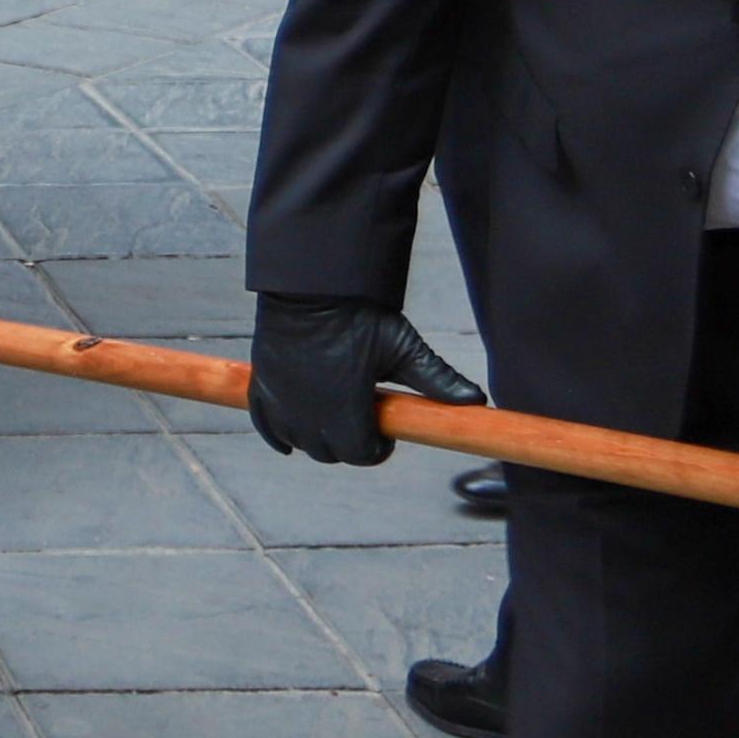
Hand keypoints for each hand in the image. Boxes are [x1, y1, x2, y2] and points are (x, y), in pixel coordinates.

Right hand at [247, 292, 481, 465]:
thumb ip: (436, 378)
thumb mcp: (402, 346)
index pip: (361, 454)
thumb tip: (475, 400)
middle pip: (329, 453)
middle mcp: (310, 414)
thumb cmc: (358, 314)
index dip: (377, 448)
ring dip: (315, 439)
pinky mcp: (263, 386)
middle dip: (348, 444)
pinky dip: (277, 436)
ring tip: (331, 420)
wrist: (310, 283)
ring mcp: (283, 401)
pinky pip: (266, 426)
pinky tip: (287, 440)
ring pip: (299, 442)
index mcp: (346, 410)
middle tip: (361, 421)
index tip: (384, 433)